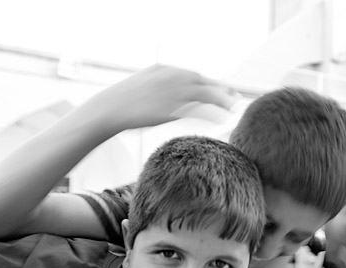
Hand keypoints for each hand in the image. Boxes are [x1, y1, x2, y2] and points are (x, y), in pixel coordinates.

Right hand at [85, 64, 238, 133]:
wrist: (110, 108)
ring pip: (206, 96)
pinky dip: (213, 115)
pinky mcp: (172, 109)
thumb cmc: (125, 100)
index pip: (196, 75)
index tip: (225, 89)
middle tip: (236, 98)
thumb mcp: (145, 83)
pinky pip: (199, 111)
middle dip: (223, 91)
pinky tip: (222, 120)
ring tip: (233, 110)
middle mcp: (173, 78)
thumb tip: (172, 90)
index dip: (213, 83)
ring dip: (223, 102)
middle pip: (205, 83)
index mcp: (166, 69)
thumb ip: (162, 83)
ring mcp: (173, 92)